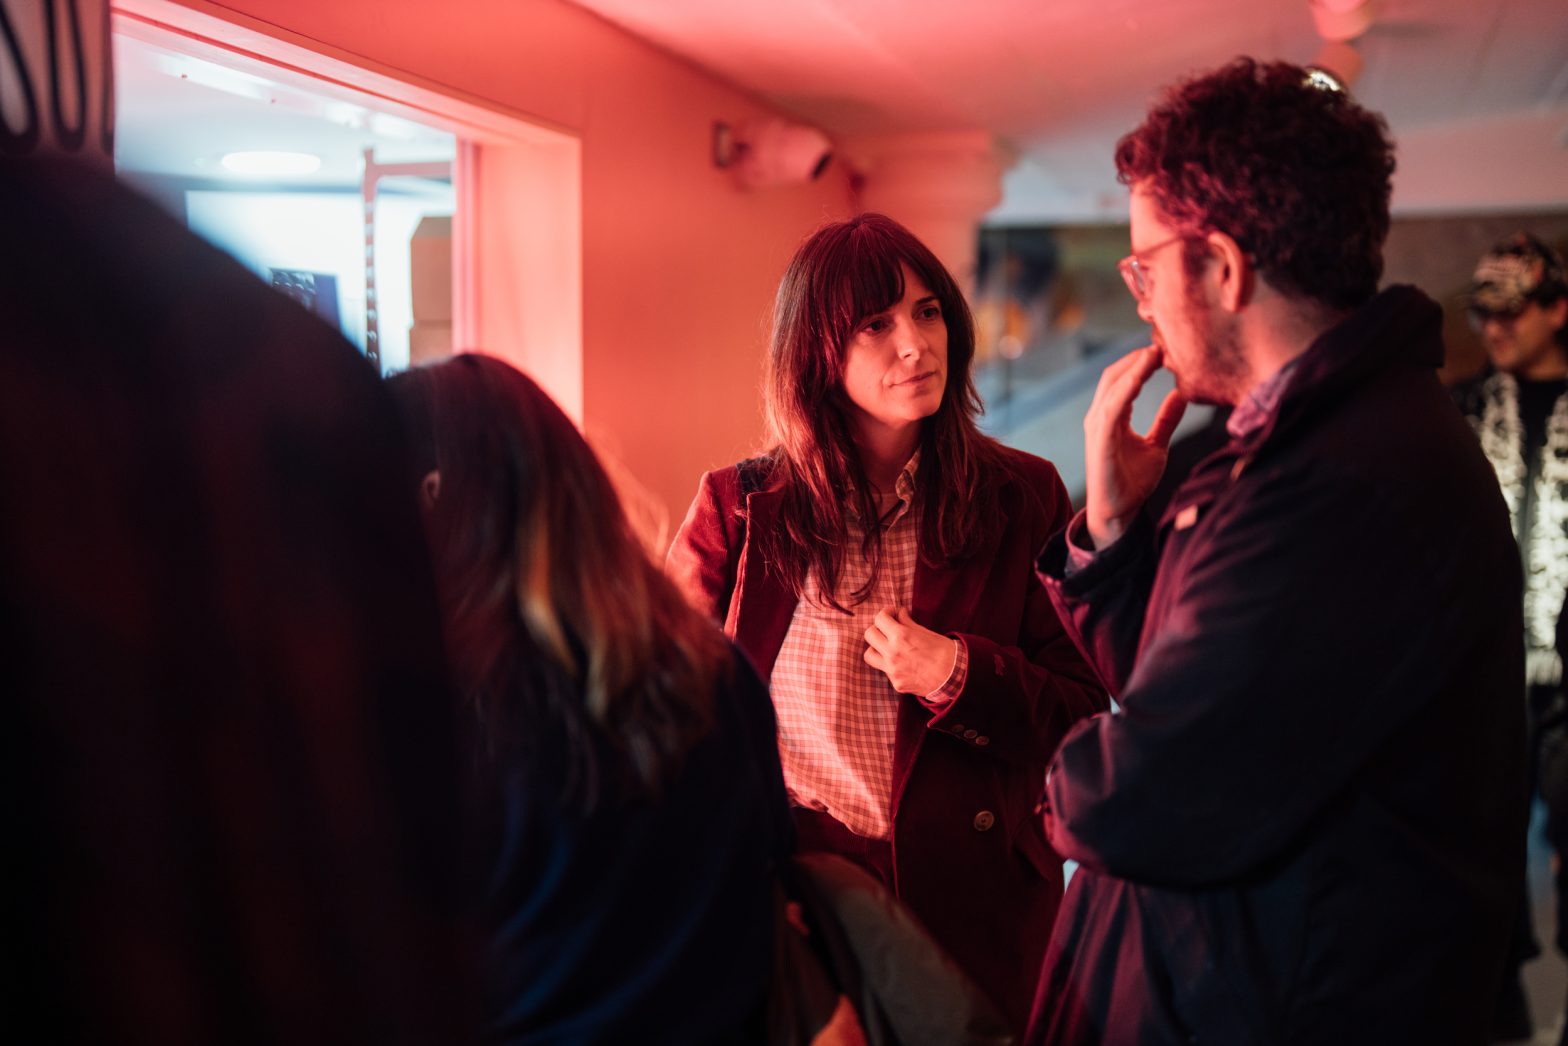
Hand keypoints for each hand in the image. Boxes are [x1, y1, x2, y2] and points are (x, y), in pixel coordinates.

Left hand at [863, 607, 956, 695]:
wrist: (954, 677)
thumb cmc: (944, 652)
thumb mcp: (926, 632)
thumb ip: (907, 622)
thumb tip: (899, 613)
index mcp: (900, 637)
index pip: (879, 619)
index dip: (885, 613)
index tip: (892, 614)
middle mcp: (892, 653)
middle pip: (869, 635)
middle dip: (878, 628)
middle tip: (889, 629)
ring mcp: (892, 670)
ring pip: (869, 655)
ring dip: (876, 648)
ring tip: (888, 647)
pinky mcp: (896, 683)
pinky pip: (885, 670)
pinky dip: (890, 664)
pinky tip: (903, 662)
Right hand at [1083, 344, 1187, 547]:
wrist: (1119, 513)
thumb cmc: (1132, 482)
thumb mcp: (1157, 445)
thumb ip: (1166, 420)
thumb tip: (1182, 394)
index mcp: (1111, 417)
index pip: (1123, 379)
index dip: (1141, 363)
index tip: (1166, 349)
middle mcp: (1100, 417)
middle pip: (1114, 375)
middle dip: (1137, 358)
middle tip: (1163, 343)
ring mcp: (1097, 426)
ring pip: (1113, 385)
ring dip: (1134, 366)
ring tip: (1156, 351)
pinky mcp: (1100, 438)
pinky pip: (1113, 405)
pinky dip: (1128, 386)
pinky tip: (1144, 373)